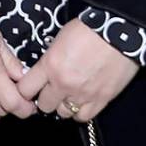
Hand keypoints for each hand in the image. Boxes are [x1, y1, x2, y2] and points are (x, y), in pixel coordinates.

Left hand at [16, 19, 138, 121]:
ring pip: (64, 113)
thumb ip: (50, 60)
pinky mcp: (101, 99)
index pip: (25, 90)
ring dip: (64, 105)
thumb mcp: (60, 39)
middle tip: (52, 90)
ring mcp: (82, 94)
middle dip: (46, 98)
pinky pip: (84, 116)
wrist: (120, 31)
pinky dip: (81, 111)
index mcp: (50, 65)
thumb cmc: (89, 29)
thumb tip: (44, 71)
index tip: (31, 88)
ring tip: (70, 94)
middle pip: (44, 105)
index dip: (26, 90)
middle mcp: (63, 83)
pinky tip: (83, 101)